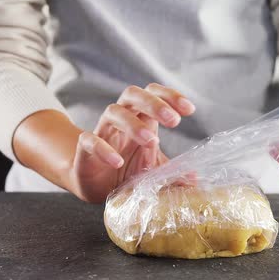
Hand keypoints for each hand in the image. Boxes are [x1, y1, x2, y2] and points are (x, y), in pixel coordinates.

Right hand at [71, 83, 194, 201]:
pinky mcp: (84, 150)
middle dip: (154, 103)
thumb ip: (173, 172)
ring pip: (113, 112)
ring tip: (151, 140)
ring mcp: (102, 132)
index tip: (190, 110)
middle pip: (133, 95)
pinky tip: (118, 162)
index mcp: (140, 117)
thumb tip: (194, 179)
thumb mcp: (154, 170)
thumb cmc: (127, 169)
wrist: (96, 186)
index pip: (153, 93)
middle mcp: (121, 118)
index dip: (170, 96)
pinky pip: (89, 140)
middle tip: (174, 121)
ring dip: (133, 123)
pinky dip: (103, 149)